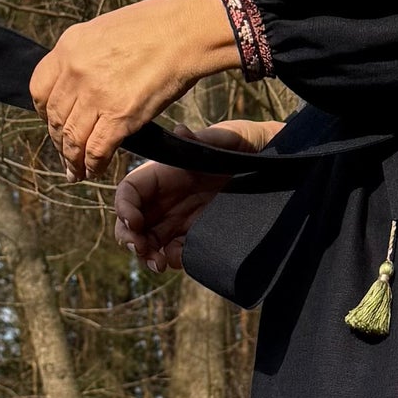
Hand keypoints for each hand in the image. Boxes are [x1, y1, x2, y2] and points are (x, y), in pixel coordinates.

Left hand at [30, 0, 239, 178]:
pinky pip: (96, 150)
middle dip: (59, 140)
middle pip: (54, 117)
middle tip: (66, 153)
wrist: (185, 31)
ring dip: (73, 159)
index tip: (53, 123)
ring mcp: (95, 95)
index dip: (43, 112)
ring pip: (72, 138)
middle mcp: (75, 71)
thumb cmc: (156, 26)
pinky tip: (95, 171)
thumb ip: (86, 55)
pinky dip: (93, 165)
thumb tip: (82, 79)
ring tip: (77, 171)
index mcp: (69, 46)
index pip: (39, 89)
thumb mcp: (104, 30)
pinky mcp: (119, 116)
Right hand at [113, 124, 283, 271]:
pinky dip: (171, 259)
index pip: (131, 190)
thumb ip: (204, 140)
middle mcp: (167, 197)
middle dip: (129, 237)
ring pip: (149, 240)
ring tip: (159, 264)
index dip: (124, 206)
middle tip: (143, 250)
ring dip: (146, 254)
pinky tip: (178, 261)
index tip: (134, 222)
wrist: (273, 165)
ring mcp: (180, 218)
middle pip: (132, 220)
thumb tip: (181, 133)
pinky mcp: (197, 234)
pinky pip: (175, 251)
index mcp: (166, 173)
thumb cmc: (245, 144)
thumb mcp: (227, 138)